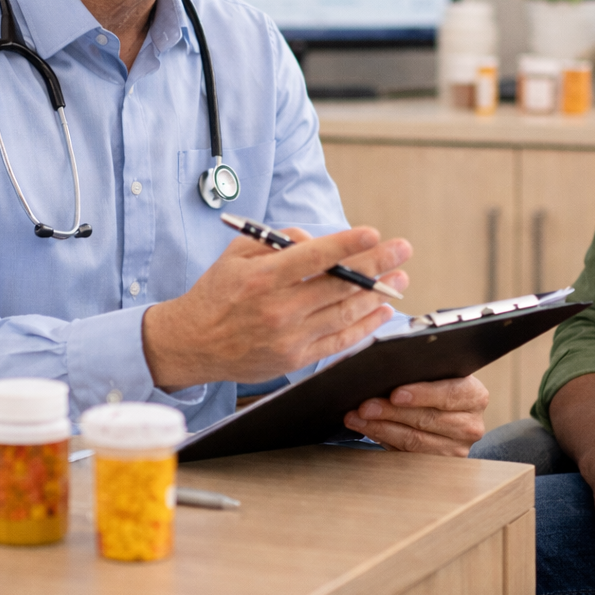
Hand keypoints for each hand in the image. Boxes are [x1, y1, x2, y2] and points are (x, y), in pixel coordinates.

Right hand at [143, 226, 410, 389]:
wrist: (191, 343)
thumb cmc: (216, 293)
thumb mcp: (236, 254)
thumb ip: (277, 241)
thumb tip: (317, 240)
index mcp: (262, 278)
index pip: (313, 258)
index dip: (346, 245)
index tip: (373, 234)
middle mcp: (278, 309)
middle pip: (338, 285)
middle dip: (376, 265)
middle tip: (403, 250)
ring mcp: (289, 338)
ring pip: (345, 313)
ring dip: (378, 294)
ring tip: (400, 278)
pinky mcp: (295, 360)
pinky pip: (339, 342)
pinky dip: (365, 326)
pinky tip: (382, 310)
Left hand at [343, 376, 488, 456]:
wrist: (450, 416)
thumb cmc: (438, 387)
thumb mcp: (439, 375)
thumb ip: (423, 371)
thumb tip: (387, 370)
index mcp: (475, 395)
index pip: (450, 394)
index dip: (422, 394)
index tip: (395, 394)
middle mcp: (470, 424)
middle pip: (427, 419)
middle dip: (391, 412)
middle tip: (364, 406)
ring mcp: (457, 448)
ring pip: (414, 440)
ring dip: (380, 428)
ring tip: (357, 418)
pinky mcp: (439, 464)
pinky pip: (408, 454)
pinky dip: (384, 439)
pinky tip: (367, 430)